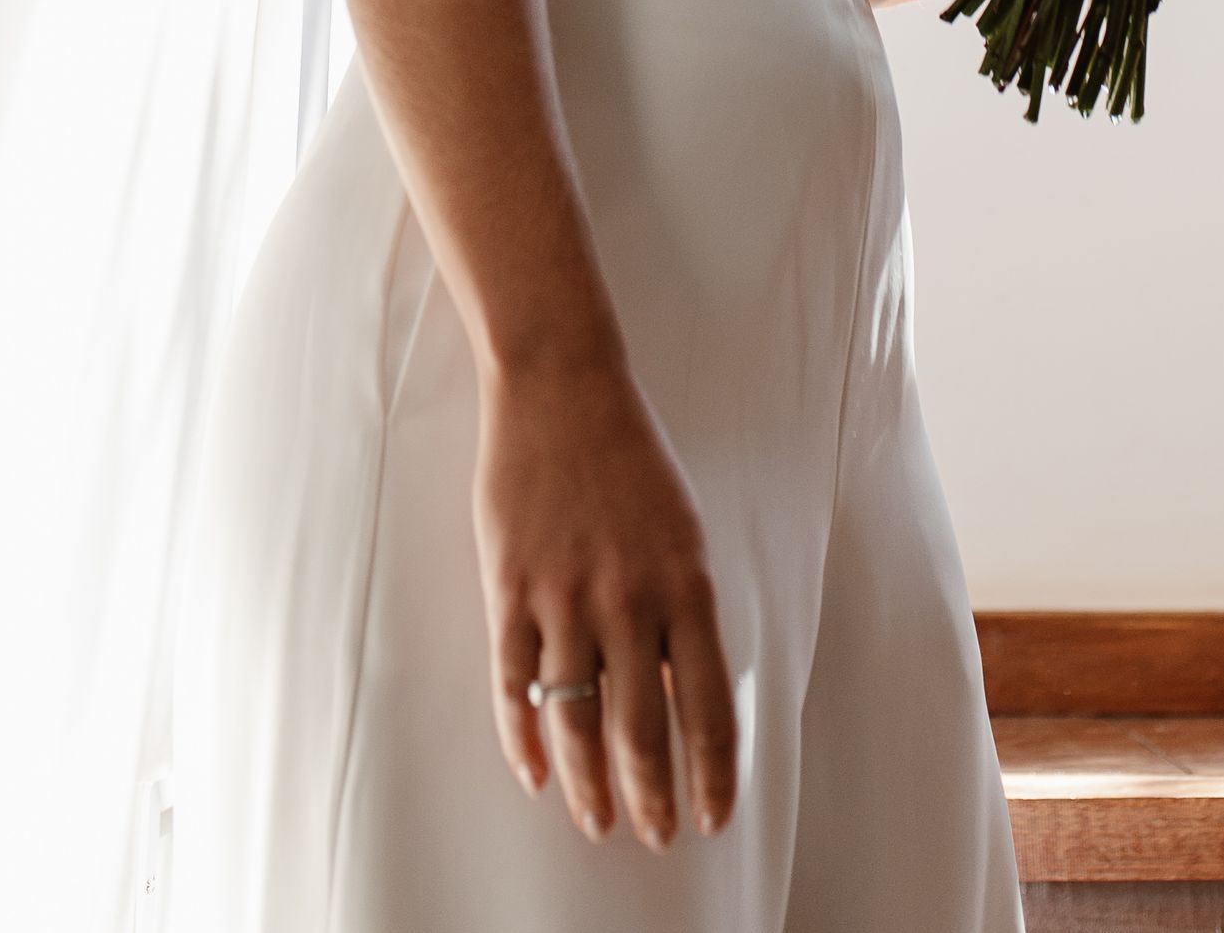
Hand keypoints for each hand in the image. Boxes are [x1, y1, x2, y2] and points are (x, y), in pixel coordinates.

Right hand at [474, 353, 736, 849]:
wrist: (561, 387)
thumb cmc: (628, 456)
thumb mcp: (681, 530)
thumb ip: (681, 611)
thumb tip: (678, 692)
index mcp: (687, 585)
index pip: (708, 706)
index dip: (712, 773)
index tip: (713, 814)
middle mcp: (630, 600)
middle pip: (643, 729)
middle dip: (652, 796)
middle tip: (657, 835)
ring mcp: (565, 597)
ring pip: (578, 722)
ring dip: (590, 785)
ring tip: (598, 822)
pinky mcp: (510, 589)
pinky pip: (516, 685)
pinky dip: (525, 740)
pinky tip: (537, 772)